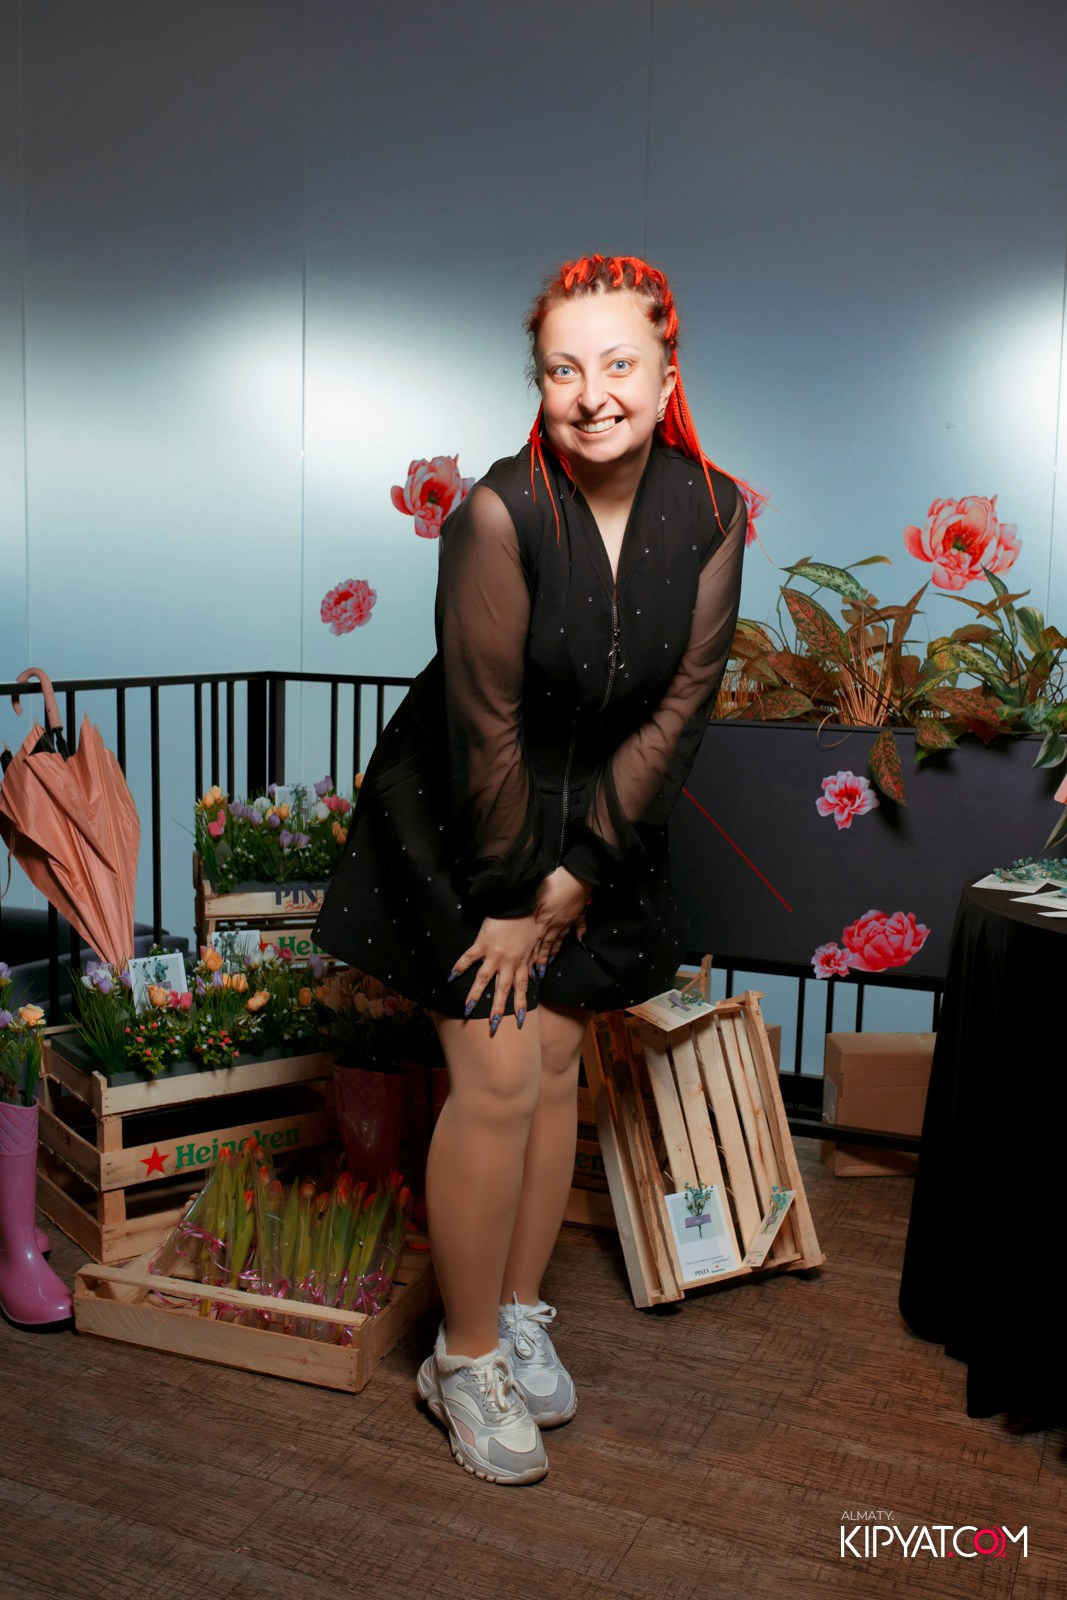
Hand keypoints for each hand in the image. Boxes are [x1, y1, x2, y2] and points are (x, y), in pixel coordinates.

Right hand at [448, 915, 537, 1030]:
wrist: (516, 905)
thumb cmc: (527, 922)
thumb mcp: (535, 943)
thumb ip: (533, 960)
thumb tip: (536, 975)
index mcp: (520, 963)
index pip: (521, 988)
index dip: (520, 1005)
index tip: (520, 1020)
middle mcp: (507, 963)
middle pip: (502, 990)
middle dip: (498, 1009)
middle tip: (493, 1026)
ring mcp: (493, 955)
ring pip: (483, 979)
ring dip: (476, 995)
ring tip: (468, 1009)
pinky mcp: (481, 944)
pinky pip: (468, 958)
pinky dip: (459, 967)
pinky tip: (450, 978)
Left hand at [534, 867, 591, 969]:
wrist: (577, 877)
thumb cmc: (555, 884)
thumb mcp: (536, 896)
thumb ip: (528, 911)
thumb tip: (520, 922)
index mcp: (544, 921)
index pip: (536, 942)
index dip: (532, 955)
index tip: (530, 967)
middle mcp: (556, 924)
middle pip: (548, 944)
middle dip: (543, 958)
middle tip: (540, 970)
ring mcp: (569, 920)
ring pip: (561, 938)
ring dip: (556, 950)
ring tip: (553, 960)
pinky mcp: (579, 914)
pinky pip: (580, 926)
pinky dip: (580, 934)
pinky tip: (581, 940)